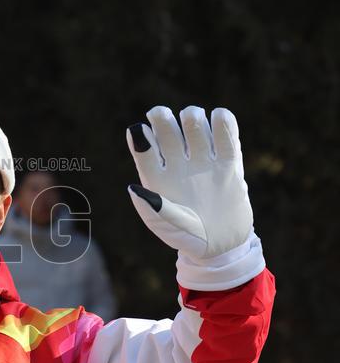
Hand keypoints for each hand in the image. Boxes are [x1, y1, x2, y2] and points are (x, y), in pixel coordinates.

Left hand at [126, 106, 264, 289]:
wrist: (221, 247)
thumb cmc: (186, 237)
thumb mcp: (167, 228)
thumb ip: (153, 208)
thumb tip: (134, 188)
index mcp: (155, 176)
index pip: (142, 145)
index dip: (140, 135)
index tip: (140, 133)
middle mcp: (177, 163)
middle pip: (166, 125)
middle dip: (162, 117)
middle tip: (164, 120)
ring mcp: (202, 159)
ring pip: (194, 121)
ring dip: (193, 116)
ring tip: (197, 128)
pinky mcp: (228, 161)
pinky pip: (226, 130)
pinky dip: (223, 119)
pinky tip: (220, 123)